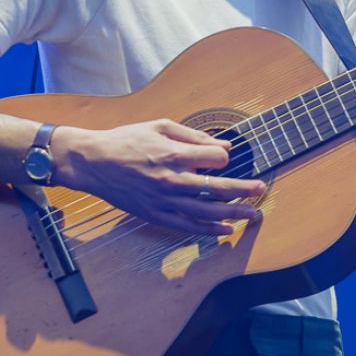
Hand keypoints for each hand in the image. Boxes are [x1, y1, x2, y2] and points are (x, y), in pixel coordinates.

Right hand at [51, 119, 266, 236]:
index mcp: (173, 154)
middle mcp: (171, 180)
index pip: (216, 159)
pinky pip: (188, 226)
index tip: (223, 157)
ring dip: (234, 213)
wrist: (94, 162)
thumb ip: (194, 136)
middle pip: (217, 189)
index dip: (224, 157)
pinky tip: (226, 229)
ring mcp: (164, 201)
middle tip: (261, 189)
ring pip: (207, 211)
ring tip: (253, 214)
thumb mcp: (160, 125)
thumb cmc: (126, 140)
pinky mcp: (156, 215)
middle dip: (244, 190)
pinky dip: (209, 228)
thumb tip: (224, 144)